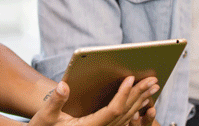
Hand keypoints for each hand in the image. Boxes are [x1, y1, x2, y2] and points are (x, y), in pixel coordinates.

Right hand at [28, 76, 159, 125]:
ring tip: (152, 87)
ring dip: (141, 101)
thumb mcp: (46, 116)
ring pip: (127, 117)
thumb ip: (55, 101)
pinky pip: (123, 121)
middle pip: (125, 113)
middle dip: (139, 95)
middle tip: (153, 80)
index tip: (130, 78)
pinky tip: (142, 99)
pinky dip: (135, 109)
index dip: (123, 94)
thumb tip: (64, 86)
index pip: (112, 111)